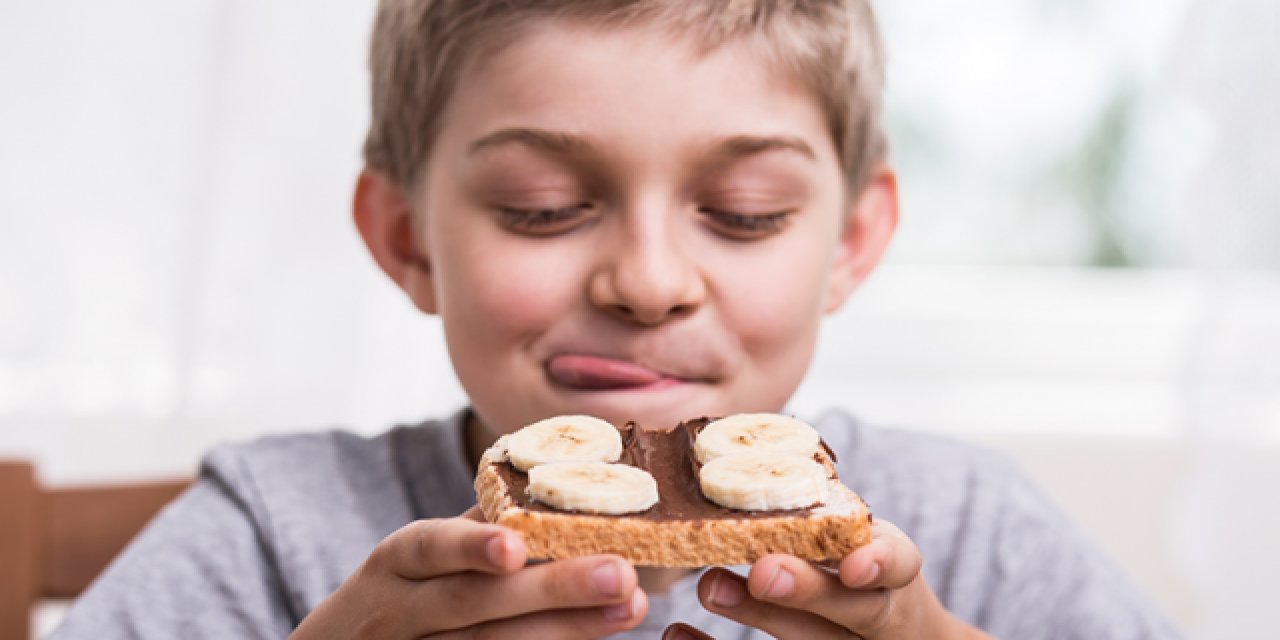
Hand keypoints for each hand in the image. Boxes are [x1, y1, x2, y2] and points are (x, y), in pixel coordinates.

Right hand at [291, 507, 647, 638]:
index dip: (469, 547)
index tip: (516, 545)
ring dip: (569, 628)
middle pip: (475, 604)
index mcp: (398, 563)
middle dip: (553, 590)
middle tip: (622, 574)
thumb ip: (480, 524)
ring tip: (630, 604)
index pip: (429, 548)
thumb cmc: (408, 589)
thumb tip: (567, 476)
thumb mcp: (425, 553)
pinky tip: (596, 636)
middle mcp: (402, 613)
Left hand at [664, 519, 989, 639]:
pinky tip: (677, 633)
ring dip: (757, 616)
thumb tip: (746, 458)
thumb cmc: (857, 572)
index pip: (901, 567)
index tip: (854, 566)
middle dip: (808, 591)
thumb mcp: (856, 541)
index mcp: (893, 574)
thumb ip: (820, 514)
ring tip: (710, 587)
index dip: (881, 566)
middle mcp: (877, 616)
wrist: (892, 639)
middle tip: (763, 570)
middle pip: (854, 611)